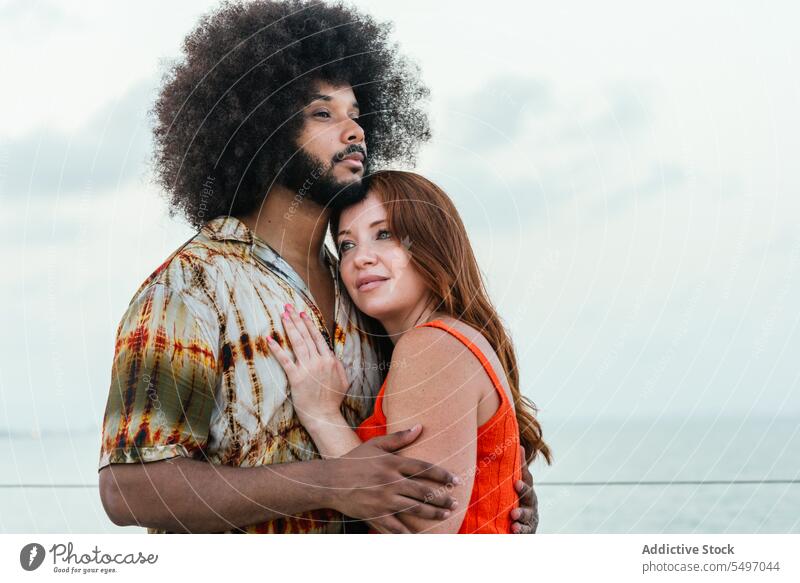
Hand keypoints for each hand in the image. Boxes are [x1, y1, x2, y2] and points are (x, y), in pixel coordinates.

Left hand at [268, 304, 348, 426]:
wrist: (325, 416)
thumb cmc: (333, 400)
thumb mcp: (343, 380)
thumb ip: (338, 365)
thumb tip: (333, 356)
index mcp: (330, 360)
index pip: (318, 337)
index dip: (309, 324)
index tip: (303, 313)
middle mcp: (319, 361)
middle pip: (306, 336)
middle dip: (297, 320)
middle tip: (288, 307)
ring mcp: (308, 368)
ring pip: (298, 343)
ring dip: (289, 328)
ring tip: (282, 316)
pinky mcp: (296, 378)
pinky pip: (285, 360)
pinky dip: (277, 349)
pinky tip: (269, 339)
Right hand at [325, 425, 461, 533]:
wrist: (330, 481)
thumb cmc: (354, 460)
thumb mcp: (375, 444)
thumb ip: (399, 438)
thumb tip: (420, 427)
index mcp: (392, 463)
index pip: (424, 468)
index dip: (442, 475)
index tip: (456, 480)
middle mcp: (390, 482)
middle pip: (423, 491)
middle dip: (442, 498)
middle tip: (455, 502)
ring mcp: (383, 500)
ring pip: (414, 509)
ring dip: (432, 513)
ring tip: (445, 514)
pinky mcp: (375, 515)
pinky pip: (396, 527)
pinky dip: (408, 533)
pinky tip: (420, 535)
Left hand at [510, 446, 538, 532]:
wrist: (521, 522)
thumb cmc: (516, 497)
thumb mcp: (517, 483)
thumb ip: (518, 467)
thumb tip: (520, 445)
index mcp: (527, 489)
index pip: (527, 481)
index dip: (523, 480)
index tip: (516, 482)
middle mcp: (530, 502)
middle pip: (529, 498)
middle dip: (523, 494)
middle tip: (516, 493)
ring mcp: (530, 517)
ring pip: (528, 516)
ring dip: (521, 516)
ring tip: (514, 517)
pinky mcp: (528, 530)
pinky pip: (525, 531)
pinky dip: (520, 530)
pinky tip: (514, 530)